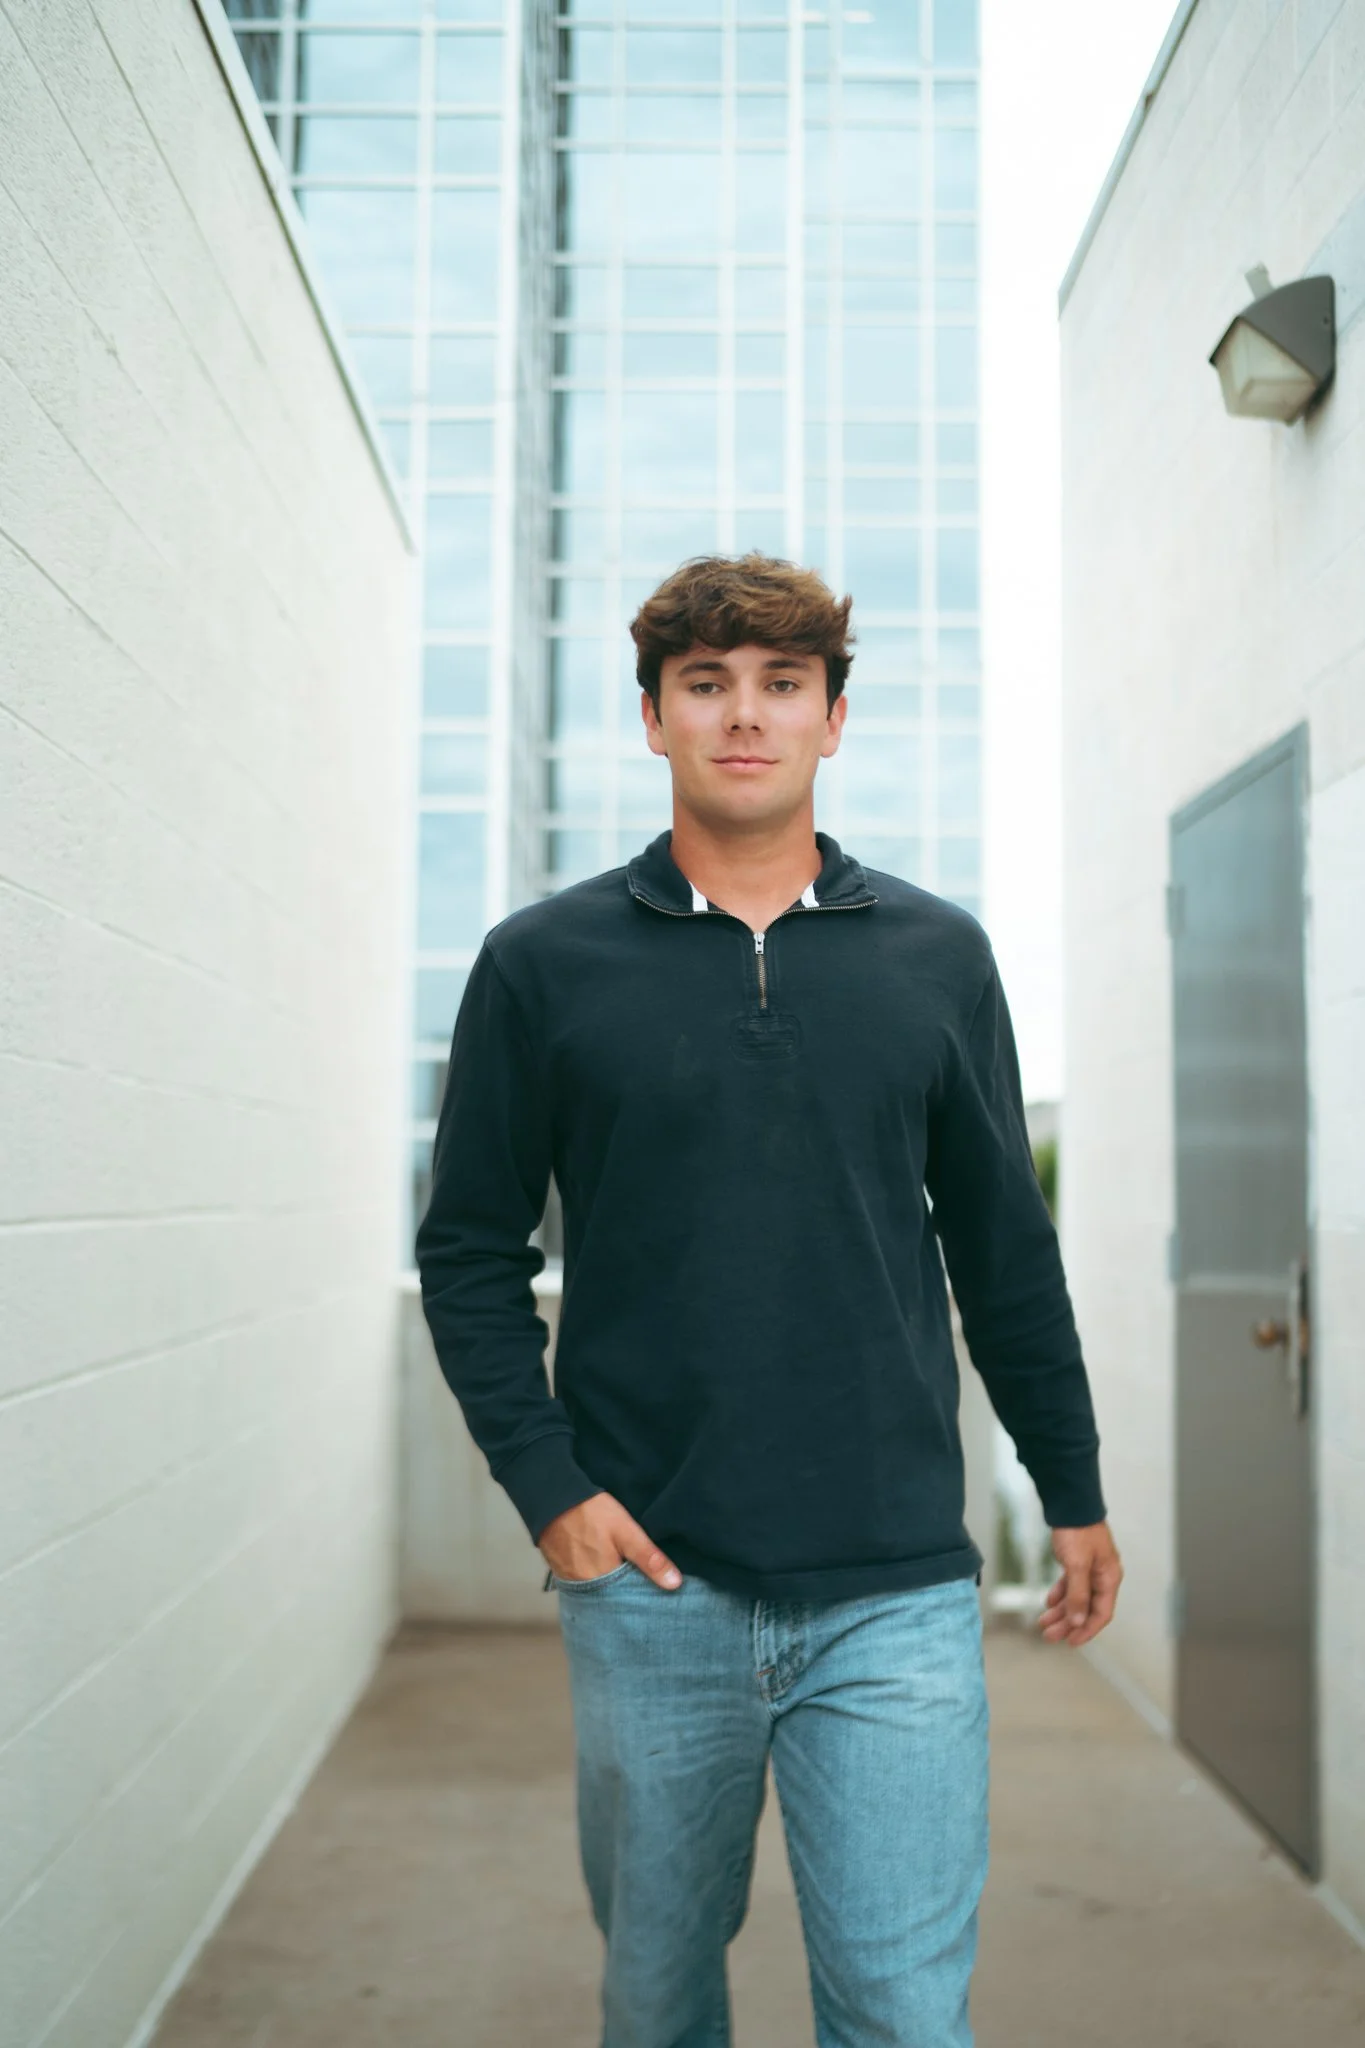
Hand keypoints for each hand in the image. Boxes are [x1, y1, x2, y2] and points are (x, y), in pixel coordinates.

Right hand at [539, 1492, 683, 1591]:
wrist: (552, 1497)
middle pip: (612, 1602)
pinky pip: (584, 1586)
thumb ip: (649, 1558)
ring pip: (598, 1595)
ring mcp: (570, 1581)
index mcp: (602, 1582)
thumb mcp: (626, 1531)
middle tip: (645, 1591)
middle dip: (628, 1598)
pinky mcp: (561, 1572)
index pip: (628, 1604)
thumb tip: (675, 1584)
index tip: (658, 1599)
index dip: (643, 1601)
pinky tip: (606, 1573)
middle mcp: (584, 1589)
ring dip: (612, 1591)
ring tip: (628, 1583)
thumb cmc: (591, 1512)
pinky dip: (597, 1583)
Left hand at [1038, 1521, 1122, 1646]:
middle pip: (1086, 1609)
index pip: (1101, 1614)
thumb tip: (1078, 1622)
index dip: (1087, 1630)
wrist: (1070, 1504)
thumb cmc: (1078, 1531)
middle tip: (1049, 1636)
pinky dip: (1060, 1594)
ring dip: (1061, 1611)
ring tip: (1043, 1623)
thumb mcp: (1077, 1565)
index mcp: (1108, 1579)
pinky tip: (1049, 1602)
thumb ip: (1078, 1595)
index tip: (1071, 1642)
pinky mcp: (1078, 1561)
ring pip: (1076, 1598)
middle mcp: (1102, 1576)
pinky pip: (1070, 1584)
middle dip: (1068, 1624)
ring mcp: (1090, 1569)